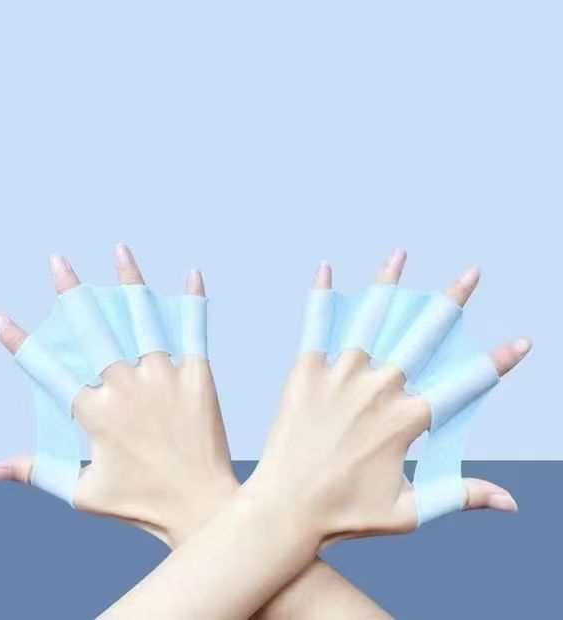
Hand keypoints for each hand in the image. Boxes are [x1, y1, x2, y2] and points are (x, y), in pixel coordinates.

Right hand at [0, 245, 236, 545]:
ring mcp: (164, 377)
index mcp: (94, 413)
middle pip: (93, 330)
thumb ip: (37, 472)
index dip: (16, 341)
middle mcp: (126, 386)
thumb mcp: (81, 492)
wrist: (201, 506)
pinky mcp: (198, 376)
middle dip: (72, 292)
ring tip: (119, 249)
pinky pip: (194, 330)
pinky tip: (191, 272)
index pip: (45, 369)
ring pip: (143, 319)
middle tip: (57, 261)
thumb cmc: (141, 504)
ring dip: (130, 281)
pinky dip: (193, 300)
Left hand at [247, 252, 530, 543]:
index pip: (463, 385)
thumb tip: (511, 502)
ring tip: (401, 253)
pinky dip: (321, 296)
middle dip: (451, 302)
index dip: (497, 362)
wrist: (286, 508)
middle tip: (472, 273)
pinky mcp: (306, 372)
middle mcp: (377, 390)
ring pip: (370, 320)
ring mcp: (340, 376)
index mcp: (406, 420)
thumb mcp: (409, 511)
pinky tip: (325, 268)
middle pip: (422, 337)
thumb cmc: (346, 515)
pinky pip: (315, 327)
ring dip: (388, 284)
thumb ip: (460, 496)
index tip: (523, 341)